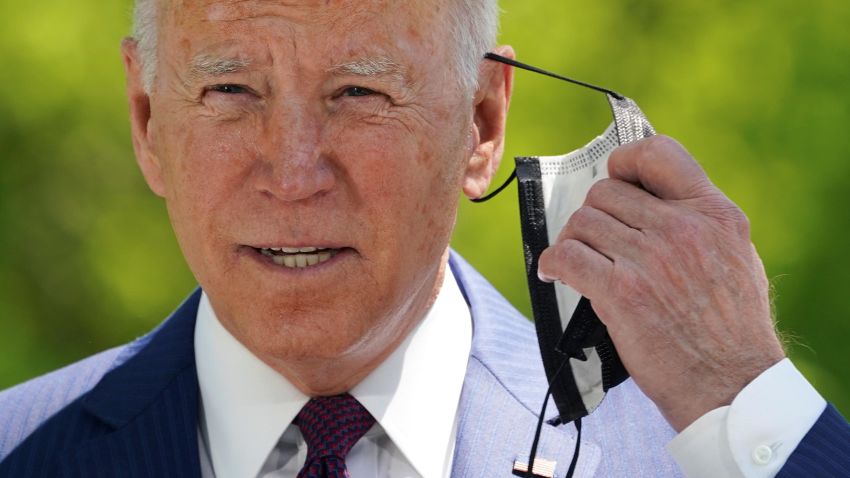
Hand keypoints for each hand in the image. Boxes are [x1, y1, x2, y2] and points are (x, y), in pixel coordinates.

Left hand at [537, 135, 785, 431]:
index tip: (617, 180)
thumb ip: (701, 222)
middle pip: (606, 192)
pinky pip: (566, 256)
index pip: (660, 153)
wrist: (731, 385)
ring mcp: (650, 259)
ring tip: (578, 261)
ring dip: (573, 240)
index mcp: (714, 214)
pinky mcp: (621, 292)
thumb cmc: (733, 329)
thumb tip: (653, 201)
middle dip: (593, 214)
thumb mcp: (737, 257)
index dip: (627, 162)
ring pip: (583, 222)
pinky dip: (553, 263)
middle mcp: (682, 229)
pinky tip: (555, 273)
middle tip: (594, 240)